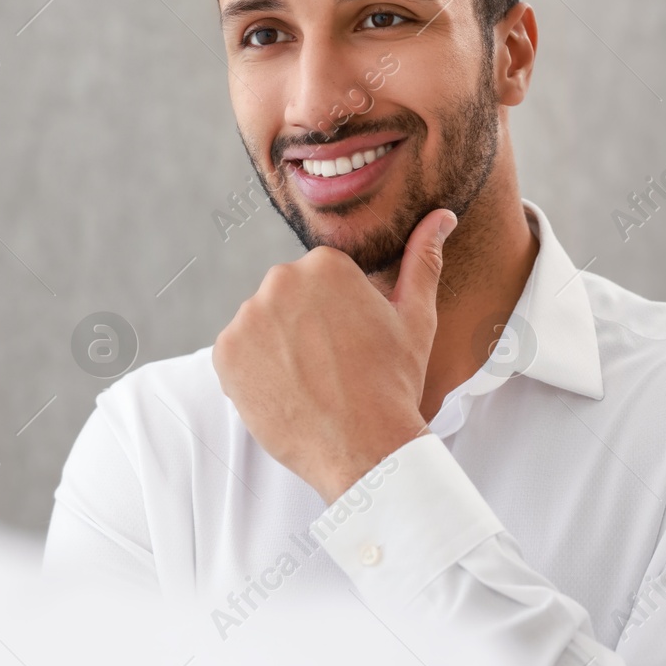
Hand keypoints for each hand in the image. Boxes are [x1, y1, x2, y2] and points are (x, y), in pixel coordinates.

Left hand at [212, 208, 457, 501]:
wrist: (365, 449)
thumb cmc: (394, 383)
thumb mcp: (415, 317)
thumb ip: (422, 259)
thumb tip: (441, 216)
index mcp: (324, 264)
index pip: (318, 282)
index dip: (336, 317)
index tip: (350, 345)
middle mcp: (280, 280)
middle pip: (286, 301)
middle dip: (303, 329)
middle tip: (331, 367)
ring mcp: (248, 317)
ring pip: (260, 328)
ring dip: (277, 350)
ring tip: (310, 383)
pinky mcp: (225, 354)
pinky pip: (235, 356)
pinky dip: (252, 374)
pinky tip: (285, 393)